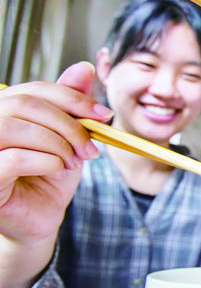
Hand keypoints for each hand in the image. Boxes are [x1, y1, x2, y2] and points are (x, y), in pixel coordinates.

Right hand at [0, 62, 112, 244]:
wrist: (40, 219)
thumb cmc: (48, 178)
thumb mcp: (67, 138)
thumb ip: (71, 105)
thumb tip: (83, 68)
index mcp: (5, 111)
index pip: (35, 90)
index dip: (73, 99)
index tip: (103, 115)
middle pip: (25, 104)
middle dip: (68, 124)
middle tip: (90, 147)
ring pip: (15, 127)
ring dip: (56, 143)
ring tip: (72, 161)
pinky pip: (12, 159)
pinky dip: (44, 161)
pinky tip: (57, 169)